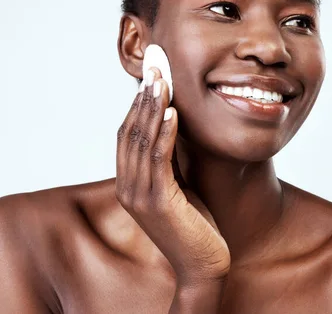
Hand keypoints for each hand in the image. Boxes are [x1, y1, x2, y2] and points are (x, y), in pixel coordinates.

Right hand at [116, 67, 230, 284]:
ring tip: (161, 81)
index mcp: (129, 182)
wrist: (203, 264)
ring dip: (153, 108)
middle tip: (155, 66)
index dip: (138, 103)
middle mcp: (127, 187)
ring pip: (142, 141)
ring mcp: (139, 196)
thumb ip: (168, 159)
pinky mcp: (158, 203)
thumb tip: (171, 125)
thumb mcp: (178, 184)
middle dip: (143, 97)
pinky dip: (165, 133)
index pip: (127, 133)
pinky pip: (159, 159)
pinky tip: (173, 112)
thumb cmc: (194, 223)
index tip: (152, 75)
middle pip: (130, 131)